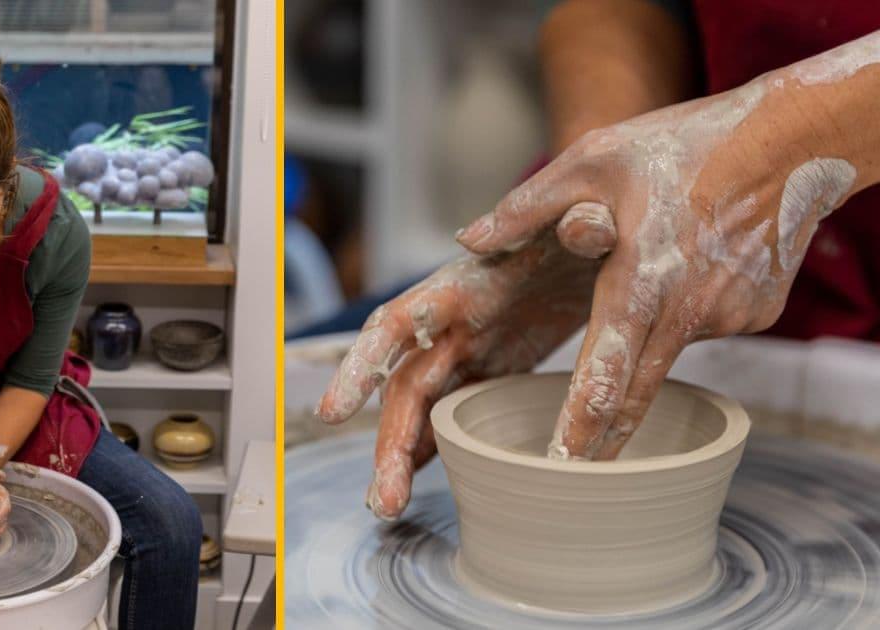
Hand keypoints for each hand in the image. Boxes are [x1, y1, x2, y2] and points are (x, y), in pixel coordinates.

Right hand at [317, 221, 608, 518]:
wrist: (602, 227)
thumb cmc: (589, 214)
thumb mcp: (590, 216)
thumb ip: (585, 223)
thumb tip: (586, 222)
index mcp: (465, 283)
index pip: (400, 322)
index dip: (364, 364)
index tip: (335, 410)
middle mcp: (453, 319)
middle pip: (404, 384)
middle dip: (386, 440)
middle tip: (383, 500)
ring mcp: (469, 347)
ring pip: (420, 408)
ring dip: (401, 456)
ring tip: (390, 508)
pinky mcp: (491, 366)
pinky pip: (451, 413)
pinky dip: (432, 448)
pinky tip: (417, 486)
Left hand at [455, 72, 860, 460]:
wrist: (793, 138)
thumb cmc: (683, 144)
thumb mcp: (594, 158)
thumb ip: (528, 206)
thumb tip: (467, 241)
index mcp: (644, 274)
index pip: (606, 366)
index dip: (585, 420)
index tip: (564, 464)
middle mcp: (689, 306)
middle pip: (639, 390)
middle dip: (605, 438)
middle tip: (574, 476)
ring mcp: (731, 315)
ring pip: (668, 353)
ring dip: (645, 357)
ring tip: (638, 328)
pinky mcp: (758, 315)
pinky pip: (704, 329)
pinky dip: (685, 316)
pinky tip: (690, 271)